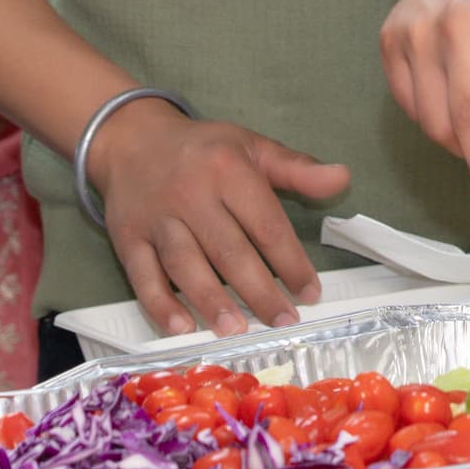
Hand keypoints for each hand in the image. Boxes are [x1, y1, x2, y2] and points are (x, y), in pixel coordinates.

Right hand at [88, 99, 349, 340]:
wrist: (132, 138)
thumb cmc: (202, 150)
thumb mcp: (251, 146)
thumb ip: (297, 169)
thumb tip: (342, 178)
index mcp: (228, 170)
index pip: (266, 223)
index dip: (291, 261)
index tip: (311, 292)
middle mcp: (190, 194)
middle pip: (228, 250)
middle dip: (258, 290)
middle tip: (283, 320)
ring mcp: (156, 218)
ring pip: (185, 264)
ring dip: (211, 300)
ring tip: (236, 329)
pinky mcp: (127, 238)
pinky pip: (142, 276)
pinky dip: (160, 304)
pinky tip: (182, 327)